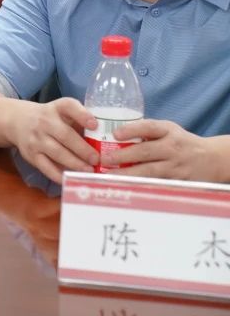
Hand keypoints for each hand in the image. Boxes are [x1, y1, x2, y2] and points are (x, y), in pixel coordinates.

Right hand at [2, 97, 99, 183]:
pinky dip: (59, 175)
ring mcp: (36, 139)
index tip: (95, 125)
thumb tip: (106, 140)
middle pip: (65, 135)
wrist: (18, 120)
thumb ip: (80, 120)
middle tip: (97, 159)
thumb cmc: (50, 118)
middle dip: (83, 149)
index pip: (69, 106)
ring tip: (89, 171)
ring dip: (75, 163)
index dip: (83, 115)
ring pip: (56, 153)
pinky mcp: (31, 155)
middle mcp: (44, 122)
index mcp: (57, 108)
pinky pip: (46, 167)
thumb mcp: (62, 111)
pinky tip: (71, 179)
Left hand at [106, 119, 225, 181]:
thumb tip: (112, 133)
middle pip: (145, 152)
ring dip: (127, 174)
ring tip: (109, 175)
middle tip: (104, 159)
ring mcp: (176, 166)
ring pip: (149, 171)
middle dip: (123, 156)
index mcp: (168, 131)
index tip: (115, 134)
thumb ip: (146, 131)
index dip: (131, 130)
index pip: (149, 127)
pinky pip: (156, 184)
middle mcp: (172, 148)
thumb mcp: (168, 130)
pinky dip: (140, 186)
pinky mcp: (177, 182)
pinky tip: (125, 187)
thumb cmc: (180, 142)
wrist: (212, 159)